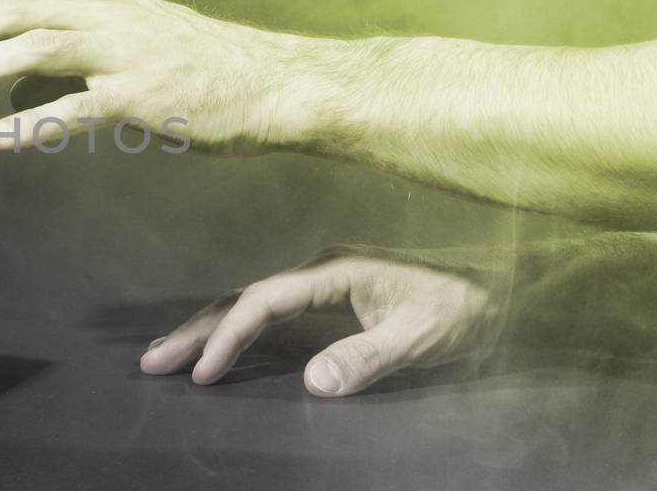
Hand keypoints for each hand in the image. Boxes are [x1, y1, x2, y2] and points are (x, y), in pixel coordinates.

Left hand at [0, 0, 330, 153]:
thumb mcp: (134, 49)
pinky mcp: (144, 95)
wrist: (277, 86)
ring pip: (35, 49)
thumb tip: (10, 88)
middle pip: (14, 13)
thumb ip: (72, 63)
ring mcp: (126, 52)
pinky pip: (75, 108)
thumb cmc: (205, 73)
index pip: (18, 1)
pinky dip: (30, 121)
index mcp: (104, 2)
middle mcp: (109, 16)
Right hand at [139, 245, 503, 396]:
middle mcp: (321, 272)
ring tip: (167, 355)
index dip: (229, 337)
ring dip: (209, 329)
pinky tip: (221, 349)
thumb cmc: (468, 306)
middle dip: (195, 330)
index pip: (263, 302)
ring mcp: (324, 285)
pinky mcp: (332, 302)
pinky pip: (271, 316)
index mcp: (334, 272)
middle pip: (242, 299)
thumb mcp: (422, 336)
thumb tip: (312, 383)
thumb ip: (368, 357)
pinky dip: (238, 332)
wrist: (506, 285)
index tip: (204, 372)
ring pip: (252, 305)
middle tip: (150, 361)